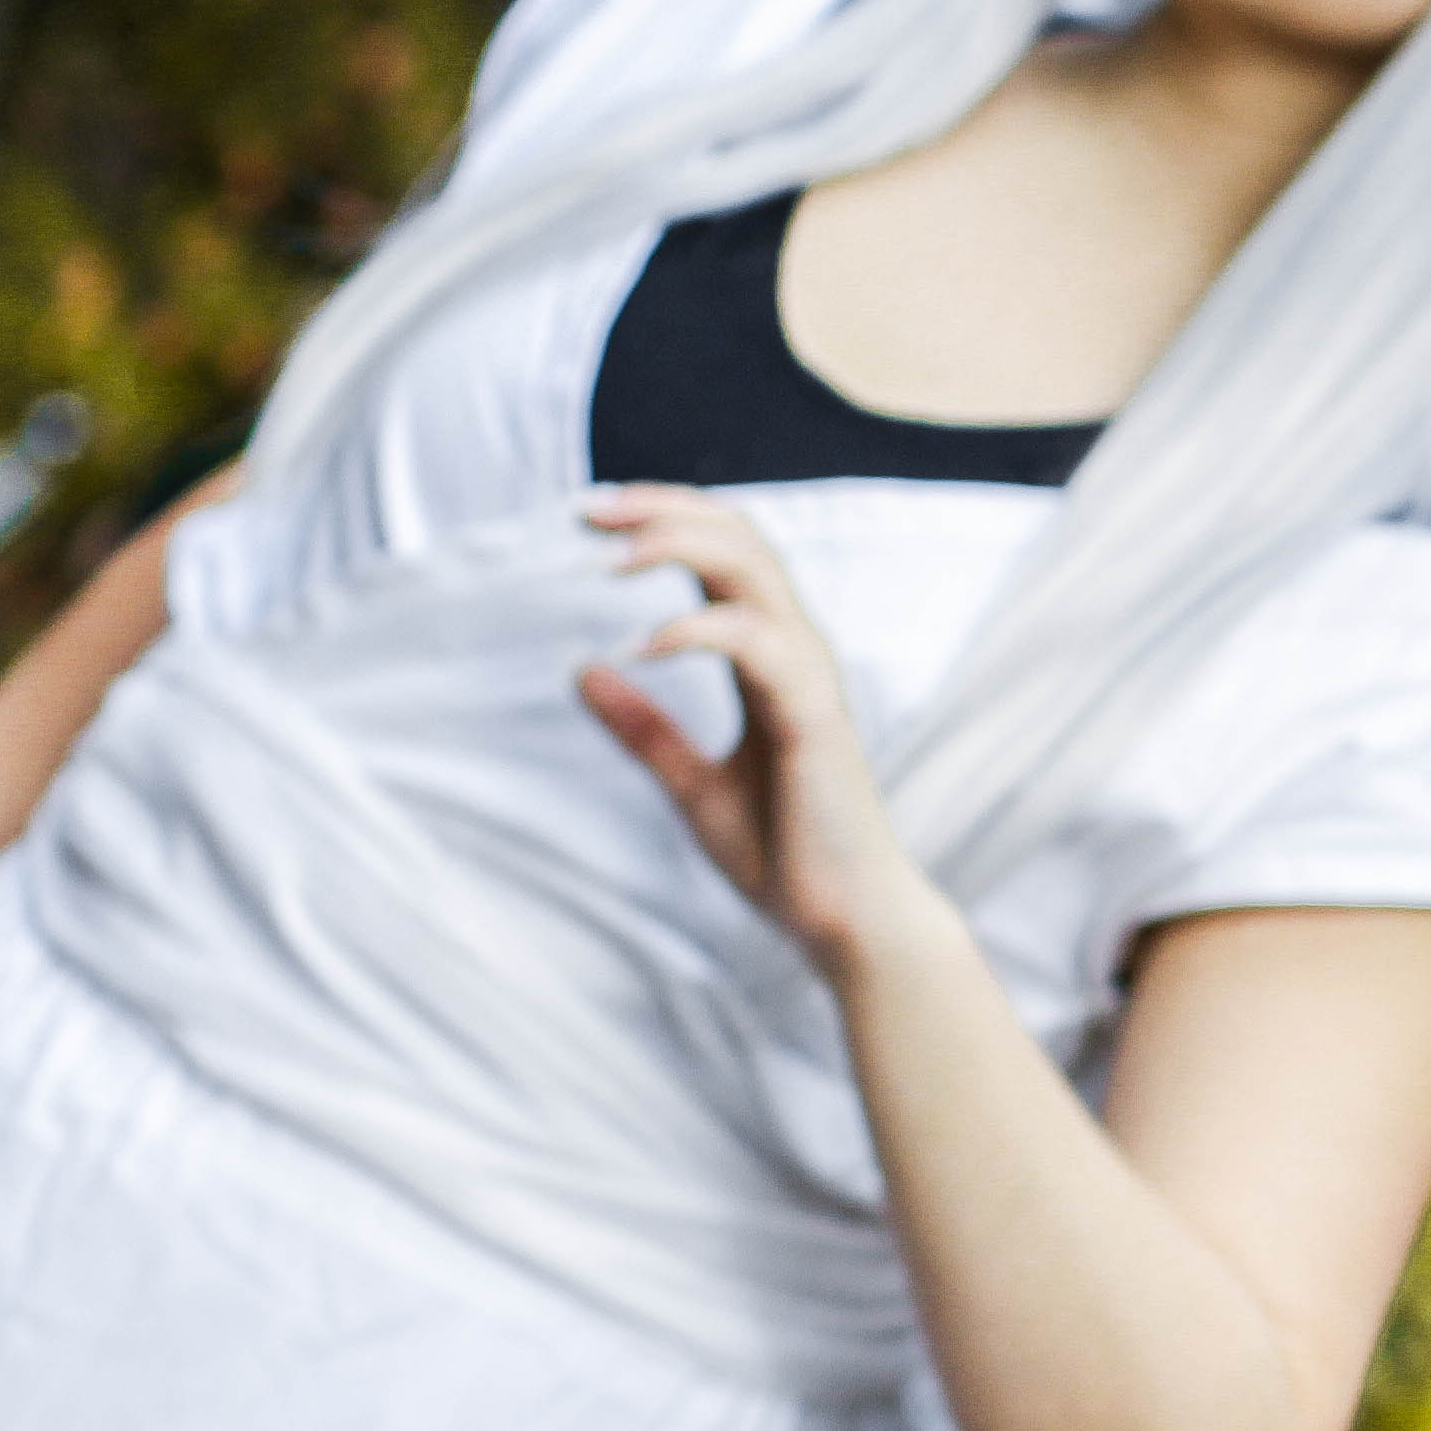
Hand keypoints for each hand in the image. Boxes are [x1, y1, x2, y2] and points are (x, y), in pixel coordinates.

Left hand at [577, 484, 939, 977]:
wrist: (848, 920)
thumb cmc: (787, 855)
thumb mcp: (693, 785)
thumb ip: (645, 729)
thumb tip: (583, 671)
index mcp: (773, 660)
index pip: (726, 555)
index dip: (663, 520)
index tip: (590, 517)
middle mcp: (797, 653)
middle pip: (741, 539)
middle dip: (662, 510)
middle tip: (586, 510)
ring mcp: (810, 679)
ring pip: (753, 570)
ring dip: (678, 547)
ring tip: (608, 559)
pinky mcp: (812, 714)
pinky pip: (754, 642)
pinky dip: (693, 629)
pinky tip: (638, 645)